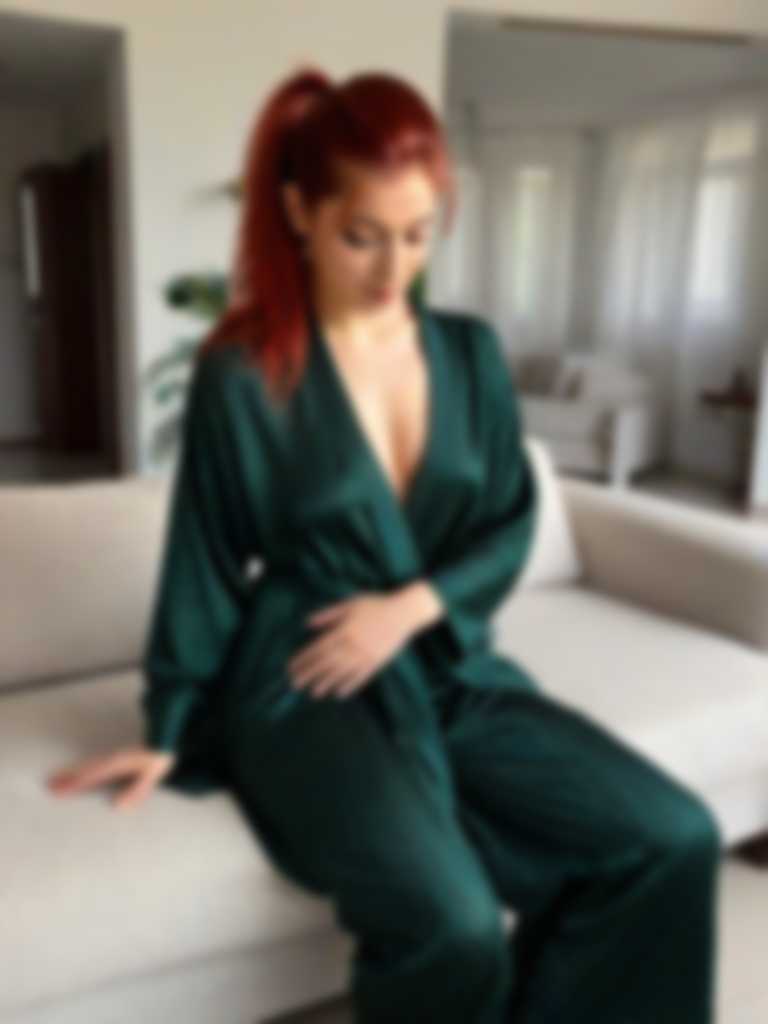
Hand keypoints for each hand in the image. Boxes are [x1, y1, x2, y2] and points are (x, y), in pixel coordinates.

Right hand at [47, 747, 177, 810]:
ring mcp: (112, 758)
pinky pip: (93, 765)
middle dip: (68, 777)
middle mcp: (112, 759)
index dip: (76, 782)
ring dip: (71, 773)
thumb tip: (117, 806)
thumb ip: (136, 791)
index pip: (93, 775)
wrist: (165, 740)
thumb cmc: (158, 758)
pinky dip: (81, 770)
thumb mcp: (152, 774)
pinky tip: (75, 775)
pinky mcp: (114, 759)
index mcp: (118, 763)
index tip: (60, 789)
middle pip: (85, 769)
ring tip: (54, 780)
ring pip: (87, 766)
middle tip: (48, 785)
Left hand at [287, 591, 414, 700]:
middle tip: (295, 684)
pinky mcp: (377, 662)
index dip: (304, 658)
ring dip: (326, 683)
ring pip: (342, 672)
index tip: (291, 666)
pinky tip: (340, 694)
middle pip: (327, 663)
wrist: (403, 613)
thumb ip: (328, 614)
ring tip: (313, 693)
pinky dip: (350, 686)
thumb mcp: (349, 604)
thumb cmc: (375, 605)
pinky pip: (361, 677)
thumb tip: (307, 623)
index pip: (318, 648)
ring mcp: (365, 655)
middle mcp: (352, 645)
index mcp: (343, 630)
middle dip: (310, 673)